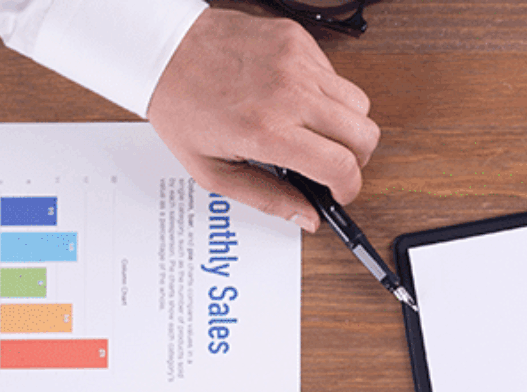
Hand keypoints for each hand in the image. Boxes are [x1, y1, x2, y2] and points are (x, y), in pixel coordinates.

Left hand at [147, 7, 379, 231]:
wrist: (162, 51)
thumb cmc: (182, 108)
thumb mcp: (213, 171)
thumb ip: (266, 198)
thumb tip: (307, 217)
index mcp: (268, 131)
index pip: (342, 166)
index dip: (349, 187)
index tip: (341, 190)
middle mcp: (289, 93)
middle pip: (365, 134)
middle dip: (356, 158)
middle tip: (333, 163)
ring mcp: (297, 62)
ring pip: (359, 103)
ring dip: (346, 124)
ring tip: (316, 130)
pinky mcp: (297, 39)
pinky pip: (335, 74)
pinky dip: (326, 92)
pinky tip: (297, 97)